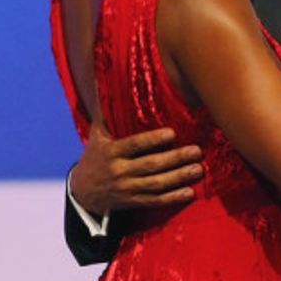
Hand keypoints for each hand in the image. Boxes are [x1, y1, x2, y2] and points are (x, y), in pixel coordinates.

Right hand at [69, 124, 201, 212]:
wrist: (83, 192)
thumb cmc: (95, 156)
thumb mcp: (96, 134)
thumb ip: (105, 111)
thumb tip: (102, 78)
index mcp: (111, 152)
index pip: (134, 145)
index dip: (152, 140)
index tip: (172, 133)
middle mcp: (119, 171)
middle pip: (150, 165)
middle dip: (175, 158)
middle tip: (196, 151)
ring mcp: (127, 189)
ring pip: (156, 184)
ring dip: (179, 177)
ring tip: (198, 169)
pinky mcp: (133, 201)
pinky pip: (155, 201)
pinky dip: (172, 198)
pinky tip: (189, 192)